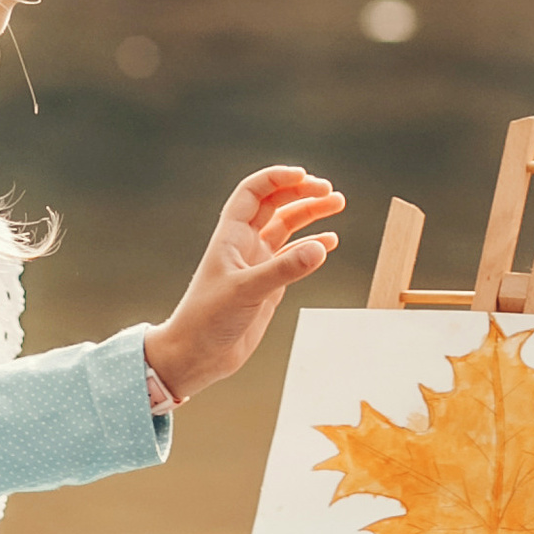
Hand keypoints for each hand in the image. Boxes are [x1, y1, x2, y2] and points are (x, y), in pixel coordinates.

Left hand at [144, 165, 342, 400]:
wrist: (196, 356)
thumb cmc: (206, 320)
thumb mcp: (246, 291)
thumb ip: (284, 270)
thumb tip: (320, 247)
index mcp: (231, 236)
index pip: (254, 192)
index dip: (278, 178)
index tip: (305, 176)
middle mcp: (245, 245)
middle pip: (276, 205)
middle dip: (302, 193)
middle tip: (330, 192)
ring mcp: (257, 264)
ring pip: (288, 228)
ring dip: (311, 214)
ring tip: (337, 204)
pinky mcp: (268, 286)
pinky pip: (294, 257)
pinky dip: (312, 246)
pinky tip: (329, 241)